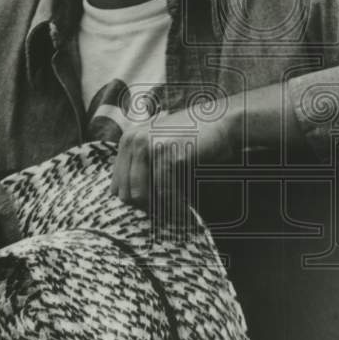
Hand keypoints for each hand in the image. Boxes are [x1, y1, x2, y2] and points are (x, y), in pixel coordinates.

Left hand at [110, 105, 237, 216]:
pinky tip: (186, 215)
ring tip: (176, 219)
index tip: (155, 213)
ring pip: (141, 195)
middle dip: (146, 209)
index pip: (117, 186)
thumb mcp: (160, 147)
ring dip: (159, 211)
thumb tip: (133, 203)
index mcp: (127, 141)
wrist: (220, 120)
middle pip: (126, 193)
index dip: (135, 203)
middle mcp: (133, 141)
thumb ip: (143, 167)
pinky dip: (175, 208)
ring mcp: (148, 145)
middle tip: (166, 219)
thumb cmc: (193, 138)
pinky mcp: (167, 154)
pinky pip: (164, 192)